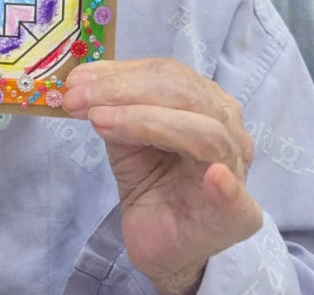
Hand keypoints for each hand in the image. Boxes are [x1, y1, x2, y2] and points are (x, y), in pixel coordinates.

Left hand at [62, 58, 261, 294]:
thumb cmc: (149, 179)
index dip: (120, 74)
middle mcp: (227, 128)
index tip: (75, 82)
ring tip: (99, 122)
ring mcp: (236, 170)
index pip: (167, 74)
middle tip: (78, 99)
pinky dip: (226, 185)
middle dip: (124, 91)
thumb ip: (111, 102)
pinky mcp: (237, 216)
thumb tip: (80, 79)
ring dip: (143, 121)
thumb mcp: (123, 131)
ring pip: (203, 132)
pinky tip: (213, 178)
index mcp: (205, 101)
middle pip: (184, 94)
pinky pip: (237, 197)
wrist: (158, 239)